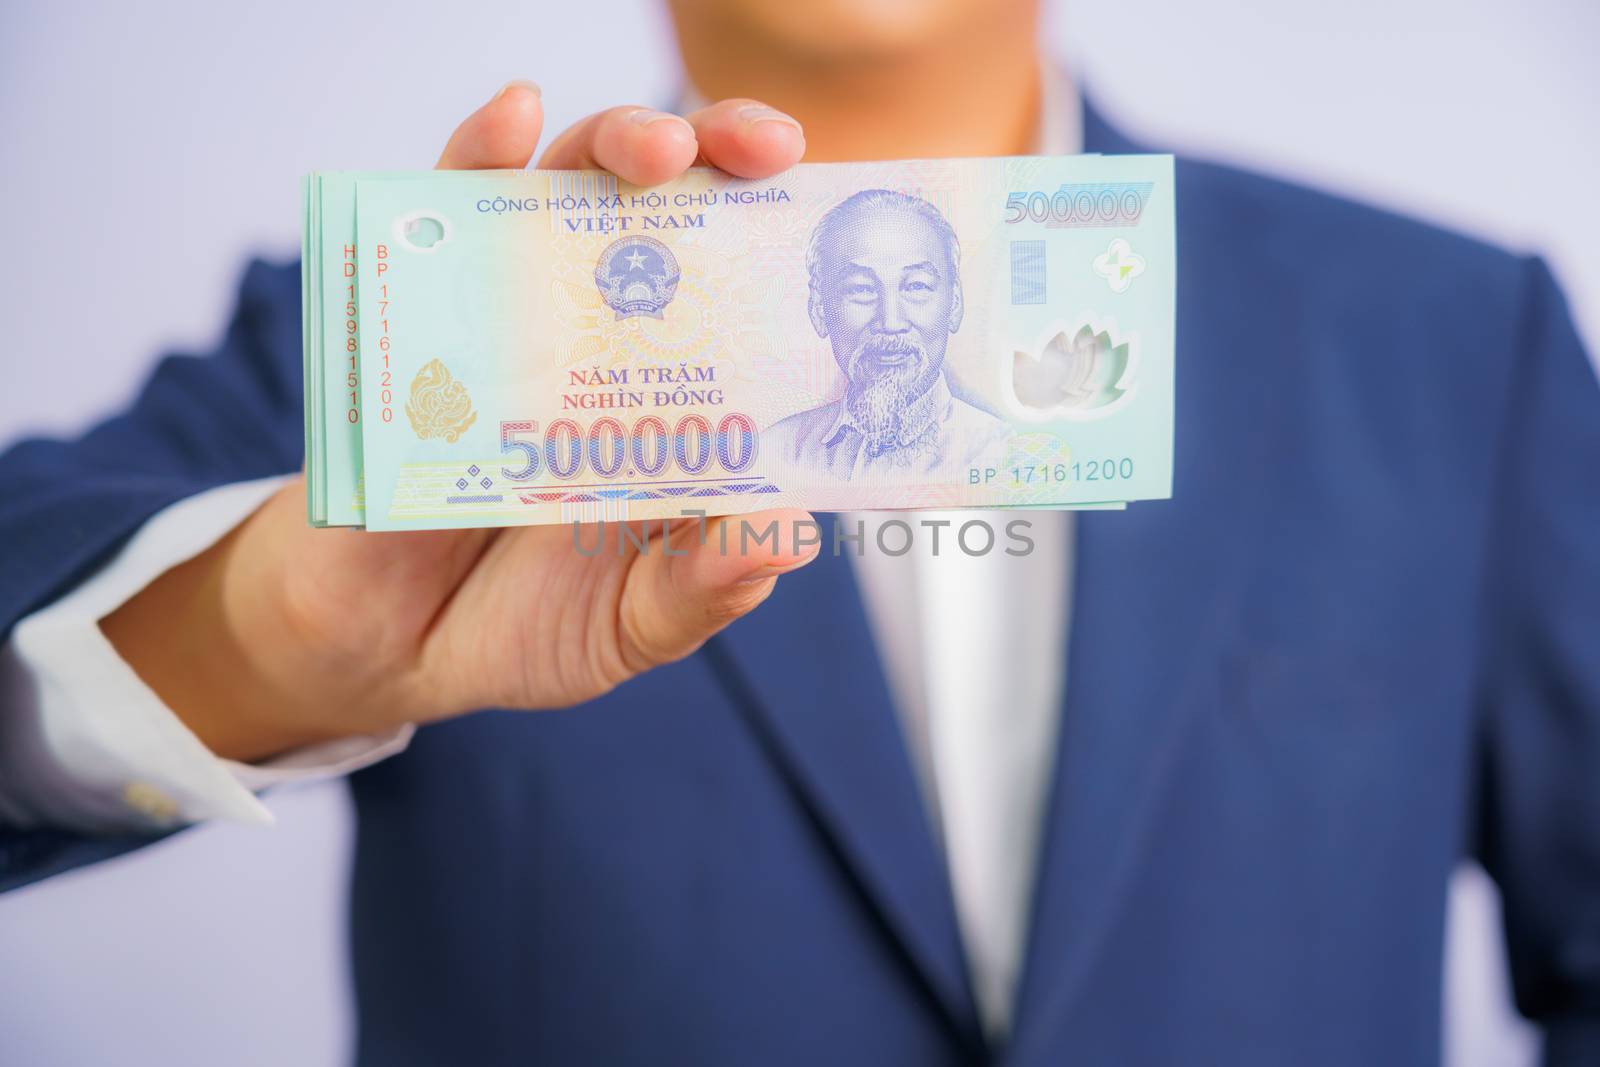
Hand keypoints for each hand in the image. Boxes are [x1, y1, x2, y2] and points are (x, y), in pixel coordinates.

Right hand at [103, 83, 814, 761]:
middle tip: (761, 150)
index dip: (797, 246)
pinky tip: (513, 121)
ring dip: (622, 146)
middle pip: (679, 219)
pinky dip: (481, 156)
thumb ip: (701, 590)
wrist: (377, 647)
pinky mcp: (428, 312)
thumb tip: (785, 535)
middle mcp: (612, 344)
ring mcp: (523, 319)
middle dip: (726, 159)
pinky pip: (454, 213)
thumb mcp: (630, 627)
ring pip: (578, 193)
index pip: (754, 301)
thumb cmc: (523, 627)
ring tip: (657, 150)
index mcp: (680, 408)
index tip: (835, 216)